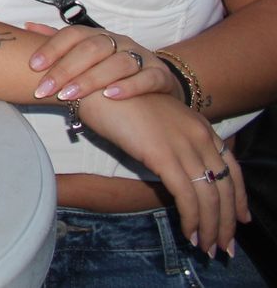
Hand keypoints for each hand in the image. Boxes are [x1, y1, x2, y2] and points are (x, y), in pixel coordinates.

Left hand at [25, 23, 179, 102]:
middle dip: (65, 68)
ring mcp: (141, 57)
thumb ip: (59, 41)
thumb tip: (27, 26)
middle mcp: (119, 42)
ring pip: (118, 62)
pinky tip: (111, 96)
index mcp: (98, 36)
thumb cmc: (110, 67)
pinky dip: (129, 86)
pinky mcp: (160, 75)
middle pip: (92, 48)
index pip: (73, 35)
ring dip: (91, 79)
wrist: (156, 79)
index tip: (33, 66)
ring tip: (70, 94)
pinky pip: (146, 77)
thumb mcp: (85, 53)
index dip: (52, 48)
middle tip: (45, 88)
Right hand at [75, 92, 248, 255]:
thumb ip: (173, 140)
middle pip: (226, 186)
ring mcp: (184, 145)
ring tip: (206, 247)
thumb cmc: (118, 103)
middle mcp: (199, 135)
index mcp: (200, 126)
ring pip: (210, 197)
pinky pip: (187, 196)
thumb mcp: (156, 121)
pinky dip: (192, 219)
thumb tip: (178, 168)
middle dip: (228, 221)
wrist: (93, 87)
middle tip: (223, 245)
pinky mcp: (164, 156)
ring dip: (211, 227)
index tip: (240, 218)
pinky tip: (188, 233)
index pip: (232, 167)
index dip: (239, 196)